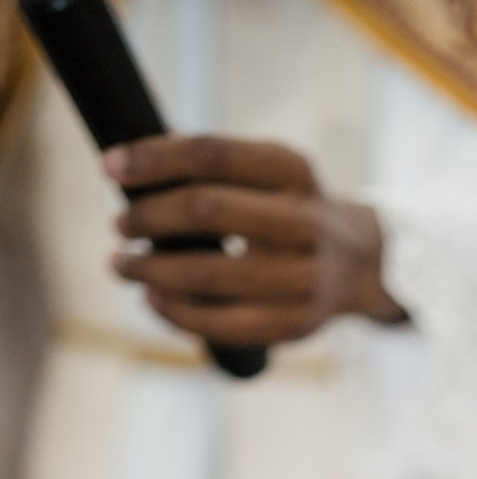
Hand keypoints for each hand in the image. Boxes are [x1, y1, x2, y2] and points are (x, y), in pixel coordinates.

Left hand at [104, 135, 405, 346]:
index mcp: (293, 171)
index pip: (212, 154)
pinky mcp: (295, 324)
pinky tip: (151, 298)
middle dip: (148, 217)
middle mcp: (305, 222)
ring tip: (122, 265)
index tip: (110, 168)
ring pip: (208, 274)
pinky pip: (222, 324)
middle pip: (207, 210)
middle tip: (120, 225)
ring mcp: (303, 278)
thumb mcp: (272, 172)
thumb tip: (131, 169)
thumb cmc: (294, 211)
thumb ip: (217, 167)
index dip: (153, 159)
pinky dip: (176, 312)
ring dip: (150, 270)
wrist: (364, 265)